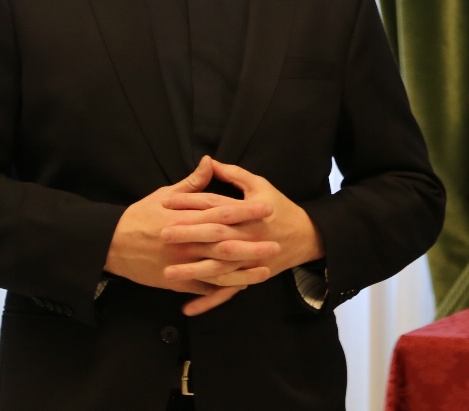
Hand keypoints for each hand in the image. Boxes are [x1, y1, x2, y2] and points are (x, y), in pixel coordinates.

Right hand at [104, 158, 276, 313]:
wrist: (111, 244)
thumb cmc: (139, 217)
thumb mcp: (164, 195)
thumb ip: (191, 183)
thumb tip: (210, 162)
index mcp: (186, 218)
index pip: (222, 212)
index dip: (246, 211)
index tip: (267, 208)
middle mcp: (187, 241)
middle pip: (225, 243)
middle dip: (252, 245)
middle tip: (277, 244)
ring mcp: (182, 263)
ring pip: (217, 270)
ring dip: (242, 272)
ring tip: (264, 272)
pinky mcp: (175, 281)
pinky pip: (201, 287)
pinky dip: (220, 289)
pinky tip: (239, 287)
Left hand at [161, 157, 323, 314]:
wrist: (305, 236)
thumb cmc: (279, 207)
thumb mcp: (260, 185)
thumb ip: (234, 175)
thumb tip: (209, 162)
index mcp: (248, 213)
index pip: (216, 206)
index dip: (191, 203)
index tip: (166, 202)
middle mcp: (247, 238)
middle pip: (215, 236)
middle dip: (189, 236)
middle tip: (163, 235)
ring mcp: (248, 261)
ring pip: (218, 268)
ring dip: (193, 272)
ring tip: (168, 273)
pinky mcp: (248, 277)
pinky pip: (226, 291)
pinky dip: (207, 302)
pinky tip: (187, 308)